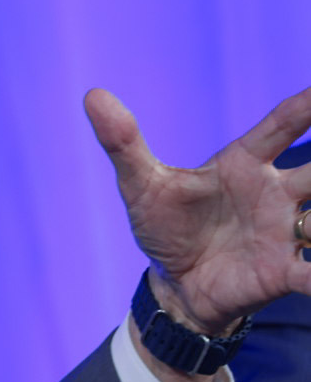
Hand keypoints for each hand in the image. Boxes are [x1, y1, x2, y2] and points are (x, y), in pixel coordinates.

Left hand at [85, 86, 310, 339]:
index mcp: (244, 163)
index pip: (283, 124)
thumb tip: (92, 96)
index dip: (308, 104)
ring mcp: (286, 231)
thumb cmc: (165, 226)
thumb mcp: (140, 185)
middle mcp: (276, 192)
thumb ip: (123, 143)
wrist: (174, 285)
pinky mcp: (284, 271)